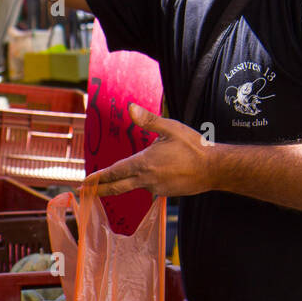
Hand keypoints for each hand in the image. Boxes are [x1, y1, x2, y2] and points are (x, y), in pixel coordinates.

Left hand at [83, 104, 214, 198]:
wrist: (216, 169)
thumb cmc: (194, 147)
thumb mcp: (171, 128)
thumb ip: (148, 120)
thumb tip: (130, 107)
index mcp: (144, 163)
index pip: (114, 172)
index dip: (98, 178)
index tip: (85, 182)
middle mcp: (147, 179)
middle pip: (118, 187)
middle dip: (100, 190)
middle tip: (85, 191)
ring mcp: (157, 188)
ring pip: (135, 186)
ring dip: (124, 184)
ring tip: (114, 182)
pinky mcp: (167, 193)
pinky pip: (150, 187)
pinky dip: (145, 182)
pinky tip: (152, 174)